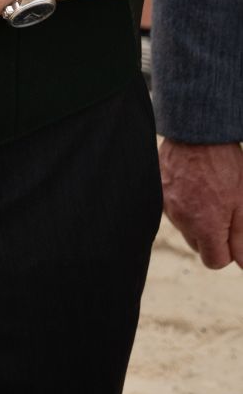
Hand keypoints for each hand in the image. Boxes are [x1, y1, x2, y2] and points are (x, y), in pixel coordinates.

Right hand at [159, 139, 242, 269]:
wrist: (197, 130)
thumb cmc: (225, 165)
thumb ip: (242, 240)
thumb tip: (242, 263)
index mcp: (205, 227)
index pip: (215, 261)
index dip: (228, 251)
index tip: (233, 231)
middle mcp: (181, 220)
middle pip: (198, 245)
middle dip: (212, 235)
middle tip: (224, 208)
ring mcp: (166, 205)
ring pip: (185, 226)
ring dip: (197, 217)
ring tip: (208, 191)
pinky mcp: (158, 190)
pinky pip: (173, 207)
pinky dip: (183, 201)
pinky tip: (193, 183)